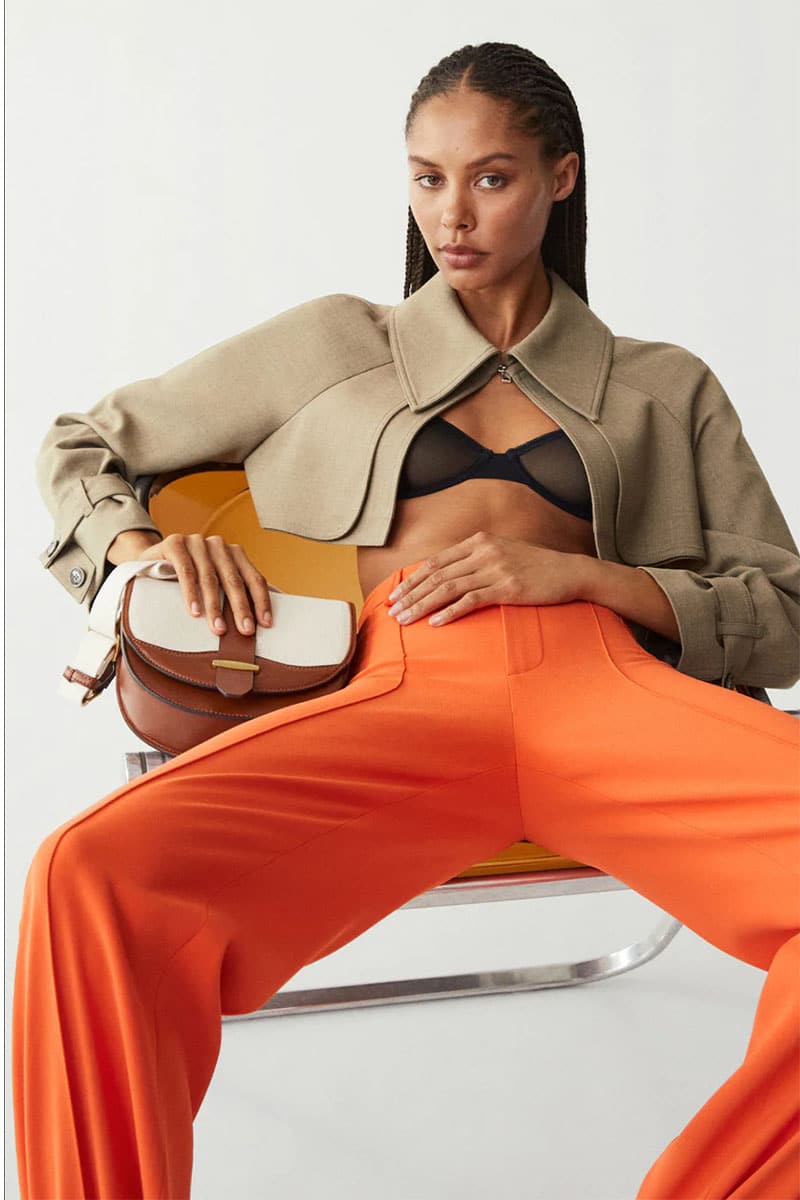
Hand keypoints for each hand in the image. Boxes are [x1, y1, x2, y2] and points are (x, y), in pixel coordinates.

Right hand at [137, 533, 272, 635]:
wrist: (149, 559)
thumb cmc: (186, 577)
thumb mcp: (213, 582)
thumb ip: (233, 594)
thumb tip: (262, 619)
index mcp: (234, 554)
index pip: (253, 578)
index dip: (261, 601)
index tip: (266, 623)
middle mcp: (218, 545)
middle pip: (234, 580)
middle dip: (241, 607)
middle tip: (245, 630)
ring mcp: (197, 542)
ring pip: (210, 578)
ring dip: (215, 606)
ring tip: (218, 629)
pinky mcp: (175, 543)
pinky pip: (186, 571)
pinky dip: (191, 593)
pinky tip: (194, 611)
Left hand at [385, 531, 586, 626]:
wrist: (572, 572)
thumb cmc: (536, 568)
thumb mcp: (503, 554)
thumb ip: (477, 561)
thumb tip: (448, 577)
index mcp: (479, 541)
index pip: (436, 562)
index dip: (412, 579)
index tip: (395, 595)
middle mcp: (484, 552)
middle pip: (436, 575)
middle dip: (410, 595)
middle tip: (392, 611)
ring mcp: (495, 569)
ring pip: (448, 588)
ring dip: (422, 606)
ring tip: (405, 620)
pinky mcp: (507, 588)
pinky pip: (471, 601)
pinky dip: (450, 612)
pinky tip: (435, 624)